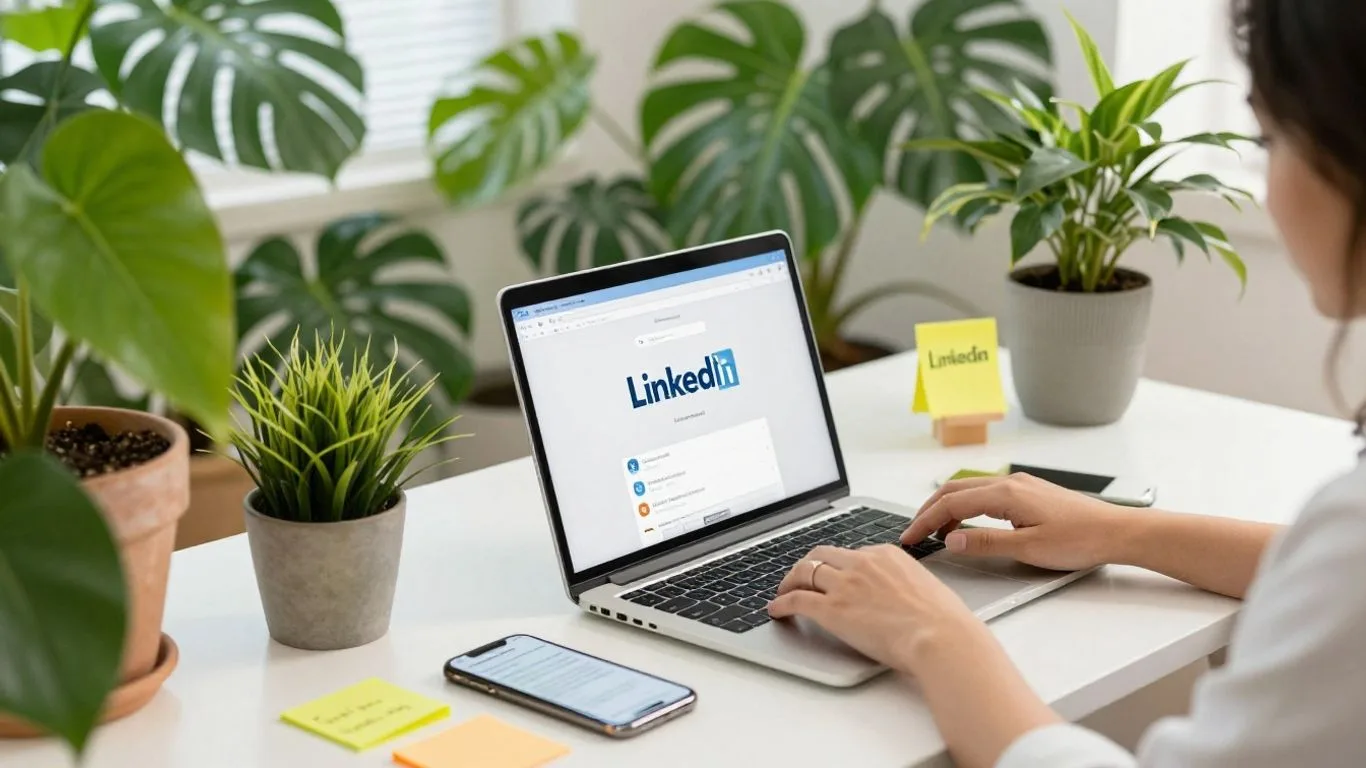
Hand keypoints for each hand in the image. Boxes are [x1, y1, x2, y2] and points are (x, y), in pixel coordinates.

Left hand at [768, 545, 986, 672]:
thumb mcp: (926, 587)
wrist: (940, 636)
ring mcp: (844, 584)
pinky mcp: (831, 609)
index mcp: (886, 554)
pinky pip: (796, 599)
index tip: (832, 573)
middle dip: (807, 564)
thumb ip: (906, 583)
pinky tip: (776, 609)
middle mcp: (861, 563)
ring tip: (784, 591)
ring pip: (804, 571)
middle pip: (821, 554)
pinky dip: (781, 603)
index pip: (851, 553)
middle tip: (800, 576)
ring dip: (789, 581)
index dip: (837, 564)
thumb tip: (904, 594)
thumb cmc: (943, 620)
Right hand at [901, 473, 1134, 570]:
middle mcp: (1009, 482)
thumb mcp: (1029, 548)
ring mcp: (1020, 485)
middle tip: (914, 532)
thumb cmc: (1080, 540)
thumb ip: (986, 543)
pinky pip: (985, 492)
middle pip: (954, 490)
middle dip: (929, 510)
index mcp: (1005, 494)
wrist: (1117, 531)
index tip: (909, 538)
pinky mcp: (1029, 491)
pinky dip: (966, 505)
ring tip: (936, 532)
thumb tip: (951, 540)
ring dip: (947, 507)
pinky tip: (968, 523)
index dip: (925, 521)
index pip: (951, 504)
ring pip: (969, 489)